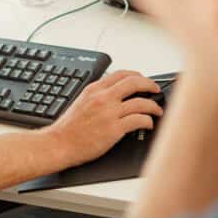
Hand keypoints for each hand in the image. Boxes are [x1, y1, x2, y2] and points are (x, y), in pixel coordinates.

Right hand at [46, 70, 163, 165]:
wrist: (60, 143)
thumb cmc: (69, 128)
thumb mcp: (81, 102)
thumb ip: (97, 96)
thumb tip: (115, 94)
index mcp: (94, 89)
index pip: (120, 74)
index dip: (137, 75)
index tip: (143, 80)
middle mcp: (102, 98)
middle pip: (134, 83)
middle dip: (150, 85)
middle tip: (156, 90)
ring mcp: (109, 113)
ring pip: (141, 102)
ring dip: (154, 106)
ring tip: (157, 111)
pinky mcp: (115, 129)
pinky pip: (139, 120)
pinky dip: (148, 121)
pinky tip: (148, 124)